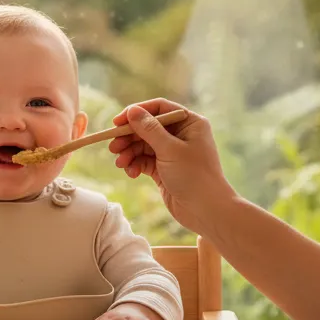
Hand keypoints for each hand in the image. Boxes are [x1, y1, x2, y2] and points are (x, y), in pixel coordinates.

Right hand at [108, 98, 236, 237]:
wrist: (206, 211)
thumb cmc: (194, 176)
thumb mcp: (169, 149)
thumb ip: (149, 129)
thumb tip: (132, 111)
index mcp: (189, 123)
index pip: (159, 108)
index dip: (137, 112)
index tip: (117, 121)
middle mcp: (181, 135)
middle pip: (147, 127)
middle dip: (129, 137)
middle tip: (113, 147)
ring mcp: (172, 152)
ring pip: (143, 145)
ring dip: (129, 153)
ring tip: (121, 164)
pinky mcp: (164, 168)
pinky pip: (144, 160)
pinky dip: (135, 165)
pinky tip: (131, 173)